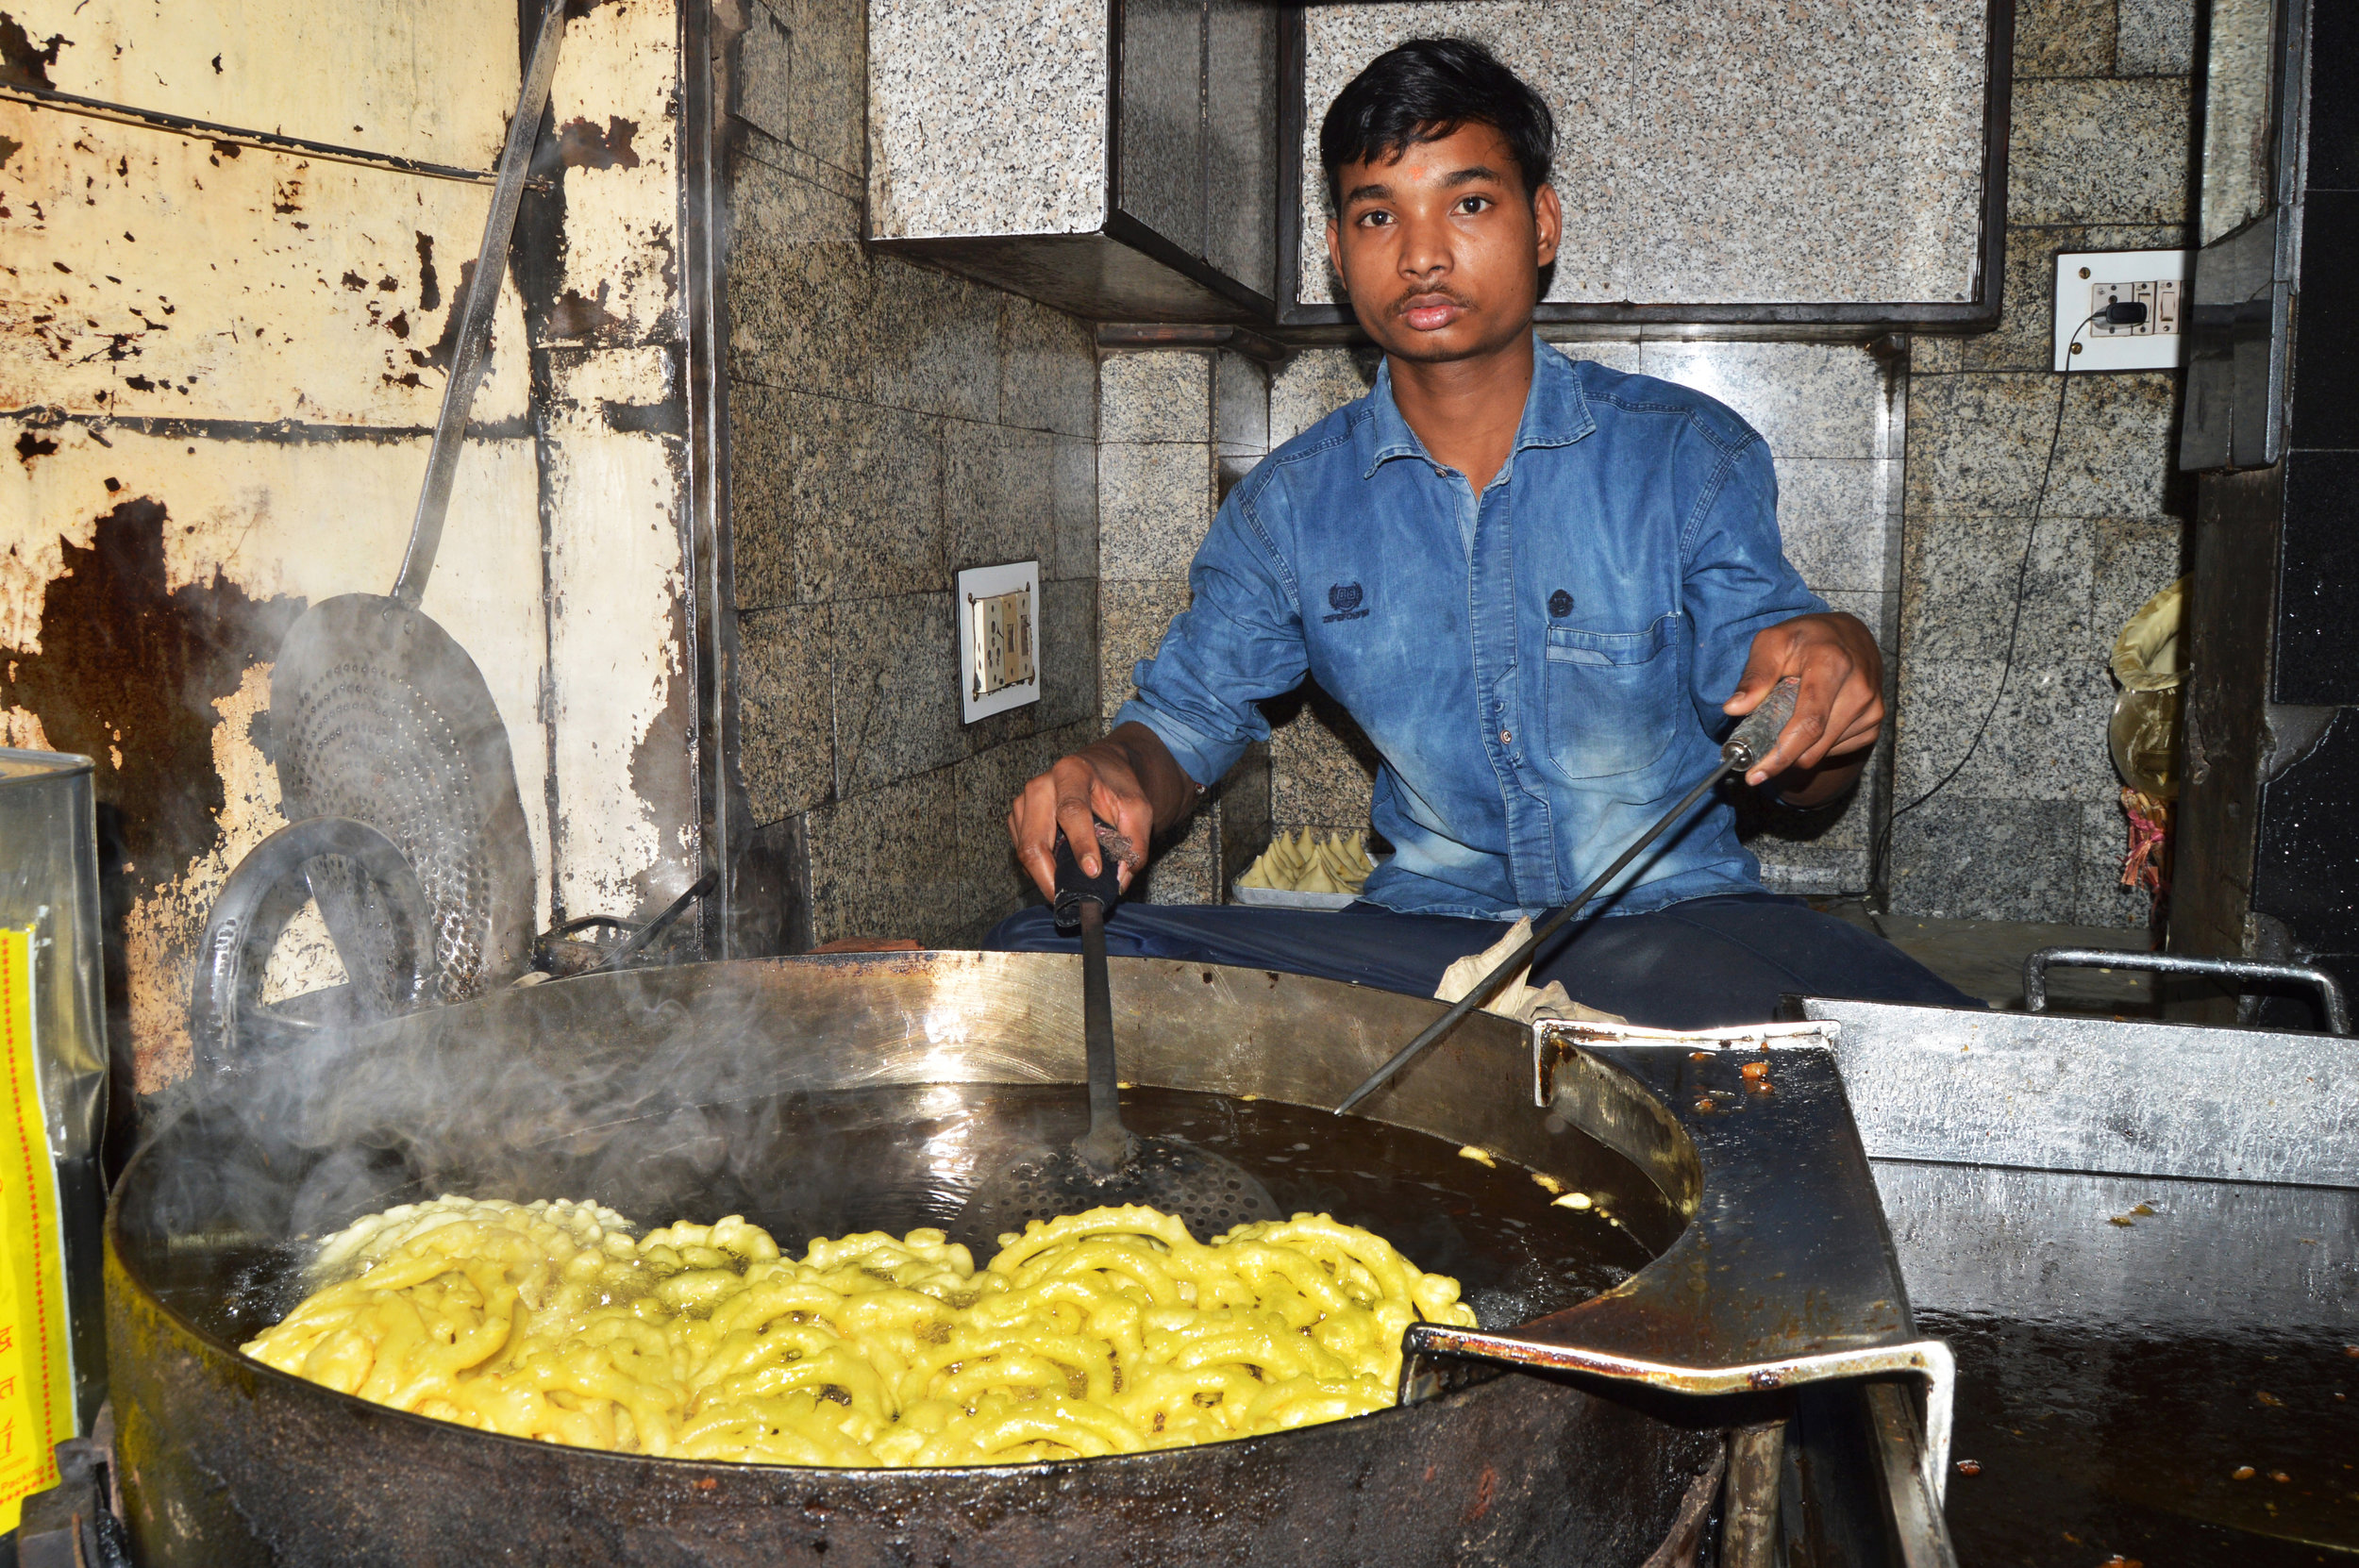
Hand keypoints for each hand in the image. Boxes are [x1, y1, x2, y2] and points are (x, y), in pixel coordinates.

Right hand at [1007, 728, 1177, 898]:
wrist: (1100, 769)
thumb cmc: (1118, 788)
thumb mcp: (1138, 809)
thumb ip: (1135, 844)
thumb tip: (1119, 881)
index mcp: (1072, 772)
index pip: (1071, 811)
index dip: (1081, 844)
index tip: (1092, 872)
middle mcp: (1040, 785)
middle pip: (1035, 840)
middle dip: (1050, 876)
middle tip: (1069, 900)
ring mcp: (1024, 801)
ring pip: (1024, 850)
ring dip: (1043, 876)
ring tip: (1067, 889)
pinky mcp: (1017, 817)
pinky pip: (1021, 851)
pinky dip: (1037, 869)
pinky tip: (1058, 873)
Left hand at [1724, 613, 1883, 790]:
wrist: (1851, 635)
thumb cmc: (1807, 638)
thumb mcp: (1773, 642)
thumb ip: (1755, 675)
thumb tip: (1733, 709)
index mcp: (1832, 665)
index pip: (1808, 724)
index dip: (1780, 754)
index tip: (1754, 774)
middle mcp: (1859, 689)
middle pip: (1815, 746)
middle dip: (1782, 757)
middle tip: (1758, 753)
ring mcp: (1871, 708)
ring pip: (1823, 752)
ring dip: (1800, 747)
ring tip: (1790, 720)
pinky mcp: (1875, 722)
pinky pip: (1838, 749)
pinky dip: (1817, 744)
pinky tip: (1813, 720)